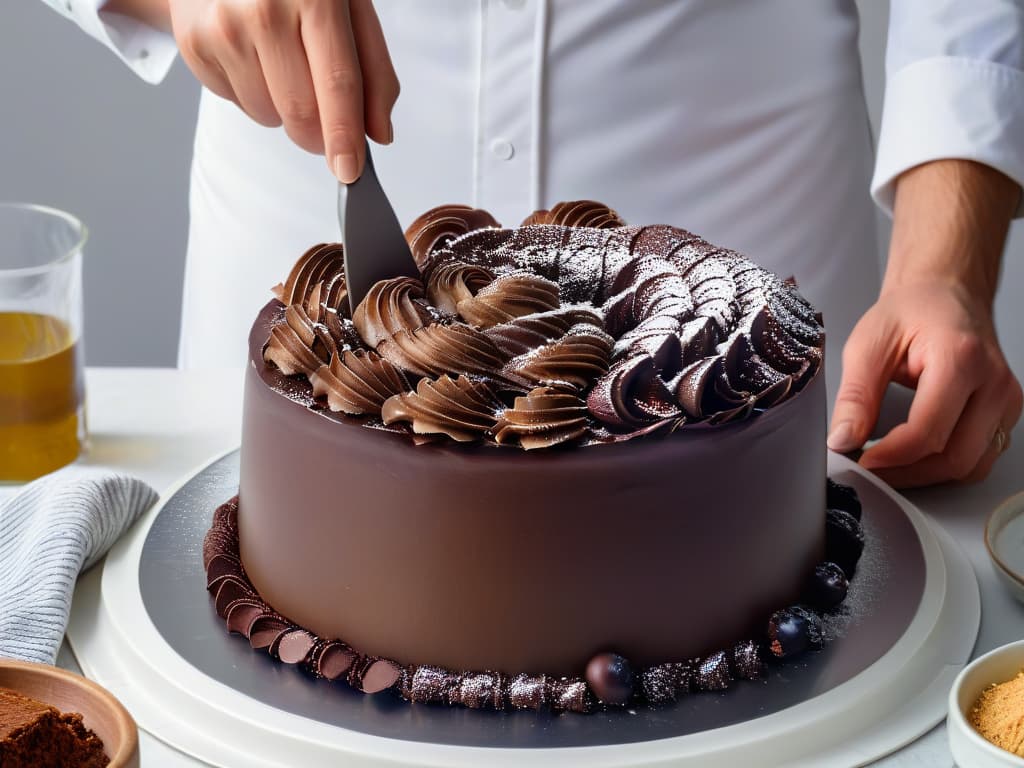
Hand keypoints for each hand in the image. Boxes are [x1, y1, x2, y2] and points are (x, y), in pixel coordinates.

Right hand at [168, 0, 397, 180]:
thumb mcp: (349, 7)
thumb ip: (373, 70)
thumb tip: (377, 132)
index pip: (338, 82)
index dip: (344, 134)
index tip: (349, 170)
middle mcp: (265, 8)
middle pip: (300, 110)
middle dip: (318, 134)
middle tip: (323, 121)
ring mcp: (224, 27)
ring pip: (268, 115)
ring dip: (283, 110)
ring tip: (281, 62)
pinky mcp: (195, 44)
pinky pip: (237, 104)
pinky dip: (253, 94)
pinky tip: (253, 55)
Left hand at [829, 281, 1021, 487]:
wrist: (946, 292)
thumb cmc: (911, 311)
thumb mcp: (868, 344)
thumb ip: (855, 396)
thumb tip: (843, 440)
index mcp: (961, 359)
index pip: (929, 432)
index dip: (890, 457)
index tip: (859, 461)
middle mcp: (994, 383)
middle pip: (954, 457)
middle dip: (906, 473)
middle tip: (867, 469)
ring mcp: (1006, 400)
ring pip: (970, 466)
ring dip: (925, 475)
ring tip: (886, 464)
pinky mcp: (1005, 413)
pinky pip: (979, 457)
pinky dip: (944, 466)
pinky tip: (912, 456)